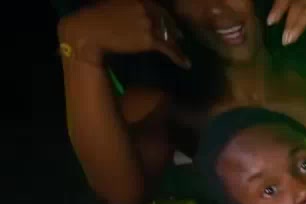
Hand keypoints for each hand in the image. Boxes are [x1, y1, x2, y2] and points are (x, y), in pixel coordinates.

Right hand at [58, 0, 189, 67]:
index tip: (170, 23)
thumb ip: (125, 8)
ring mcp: (149, 24)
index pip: (157, 9)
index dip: (165, 17)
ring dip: (177, 45)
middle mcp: (146, 10)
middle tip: (180, 36)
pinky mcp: (149, 40)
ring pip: (169, 35)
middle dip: (173, 29)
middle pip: (165, 21)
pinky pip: (168, 48)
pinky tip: (185, 64)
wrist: (88, 31)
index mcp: (138, 0)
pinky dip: (179, 57)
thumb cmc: (93, 19)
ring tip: (183, 54)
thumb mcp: (112, 6)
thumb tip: (130, 16)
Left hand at [268, 0, 305, 49]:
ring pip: (301, 4)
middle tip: (271, 22)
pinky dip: (299, 24)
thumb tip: (279, 10)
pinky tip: (293, 36)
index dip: (279, 3)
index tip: (270, 18)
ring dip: (290, 21)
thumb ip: (297, 10)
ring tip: (285, 38)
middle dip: (280, 8)